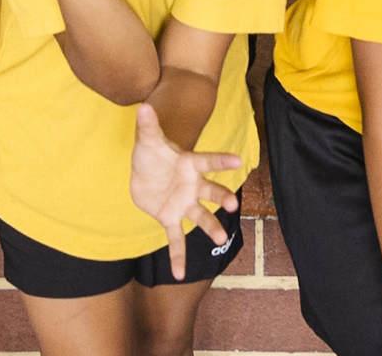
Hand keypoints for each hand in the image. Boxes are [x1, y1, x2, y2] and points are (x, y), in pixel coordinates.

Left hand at [128, 104, 240, 280]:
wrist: (143, 173)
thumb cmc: (151, 153)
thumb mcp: (147, 140)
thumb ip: (148, 125)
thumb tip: (143, 106)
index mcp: (189, 164)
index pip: (208, 161)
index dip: (221, 161)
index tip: (238, 160)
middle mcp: (192, 185)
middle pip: (210, 191)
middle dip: (221, 197)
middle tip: (231, 204)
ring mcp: (184, 204)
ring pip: (200, 217)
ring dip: (210, 227)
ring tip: (219, 240)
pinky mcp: (171, 218)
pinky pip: (176, 239)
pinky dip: (178, 256)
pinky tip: (179, 274)